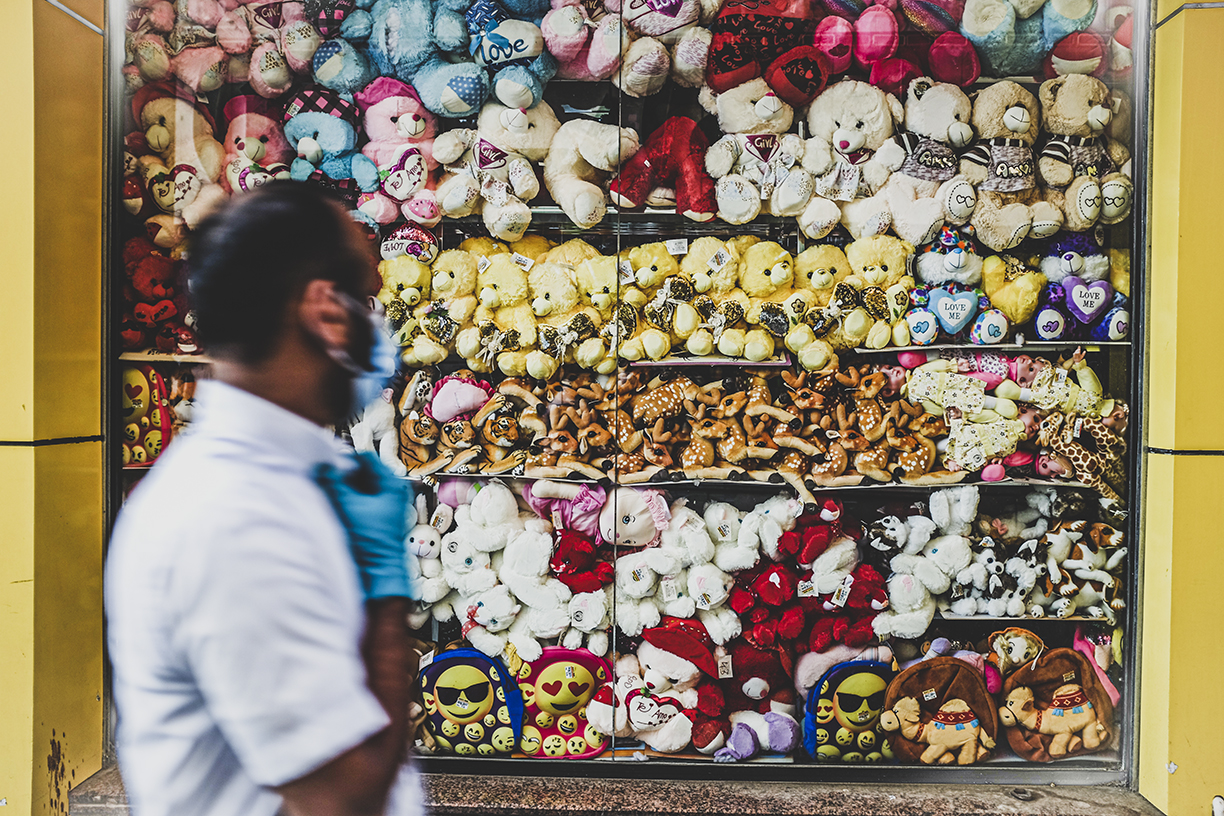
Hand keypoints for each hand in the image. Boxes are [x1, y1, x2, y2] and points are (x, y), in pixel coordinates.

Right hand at [317, 451, 412, 599]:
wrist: (377, 575)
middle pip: (361, 472)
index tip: (326, 464)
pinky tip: (333, 507)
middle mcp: (391, 492)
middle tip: (323, 480)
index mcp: (392, 484)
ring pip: (357, 487)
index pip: (365, 458)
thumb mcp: (347, 506)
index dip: (344, 459)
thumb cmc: (370, 543)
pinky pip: (358, 501)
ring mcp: (384, 506)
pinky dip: (345, 501)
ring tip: (326, 495)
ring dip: (341, 489)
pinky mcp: (376, 519)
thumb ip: (332, 482)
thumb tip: (321, 465)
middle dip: (341, 476)